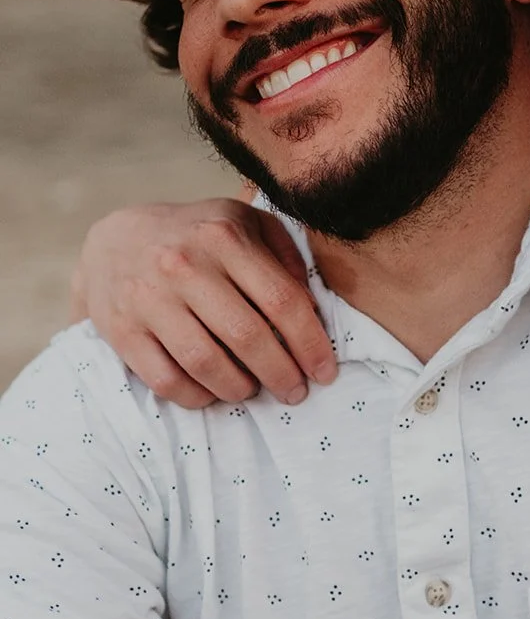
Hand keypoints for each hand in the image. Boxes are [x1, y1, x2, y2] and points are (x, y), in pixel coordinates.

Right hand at [72, 201, 336, 407]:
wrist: (115, 239)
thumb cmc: (197, 236)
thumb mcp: (244, 222)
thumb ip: (284, 255)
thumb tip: (311, 307)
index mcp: (224, 236)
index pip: (281, 300)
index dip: (310, 343)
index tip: (325, 371)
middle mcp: (184, 265)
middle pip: (247, 336)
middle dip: (280, 373)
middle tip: (294, 391)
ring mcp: (149, 298)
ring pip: (206, 363)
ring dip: (239, 388)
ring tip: (251, 390)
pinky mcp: (121, 329)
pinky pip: (166, 379)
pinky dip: (196, 396)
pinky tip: (212, 392)